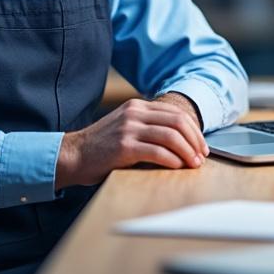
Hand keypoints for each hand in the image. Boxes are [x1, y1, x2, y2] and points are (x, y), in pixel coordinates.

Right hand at [55, 95, 208, 188]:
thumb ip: (148, 128)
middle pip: (178, 121)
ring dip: (187, 151)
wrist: (73, 156)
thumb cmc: (101, 147)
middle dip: (195, 140)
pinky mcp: (123, 147)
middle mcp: (134, 113)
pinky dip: (172, 160)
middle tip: (201, 157)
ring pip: (171, 136)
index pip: (176, 113)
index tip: (200, 146)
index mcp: (137, 106)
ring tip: (192, 164)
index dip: (194, 130)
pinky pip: (157, 152)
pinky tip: (176, 167)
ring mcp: (128, 129)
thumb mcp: (126, 128)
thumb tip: (182, 142)